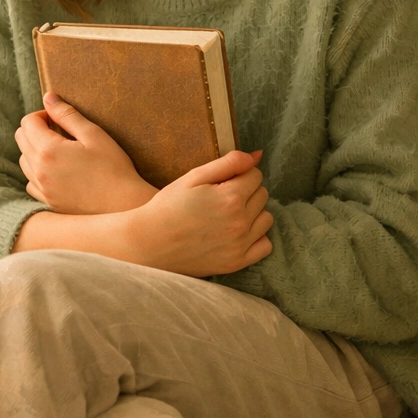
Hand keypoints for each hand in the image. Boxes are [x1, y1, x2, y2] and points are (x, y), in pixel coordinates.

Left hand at [14, 92, 156, 214]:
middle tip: (59, 131)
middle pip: (21, 139)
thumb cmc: (113, 168)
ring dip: (34, 150)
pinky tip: (56, 171)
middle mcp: (39, 171)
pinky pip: (31, 183)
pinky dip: (37, 172)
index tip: (57, 118)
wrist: (124, 206)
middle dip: (35, 129)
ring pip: (23, 161)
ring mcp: (42, 189)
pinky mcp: (48, 202)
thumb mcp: (93, 134)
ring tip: (59, 150)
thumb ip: (67, 114)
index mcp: (48, 150)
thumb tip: (48, 98)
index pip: (28, 122)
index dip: (42, 114)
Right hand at [123, 149, 273, 275]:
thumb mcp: (193, 177)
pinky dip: (256, 236)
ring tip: (229, 212)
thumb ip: (228, 163)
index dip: (240, 173)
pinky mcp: (237, 262)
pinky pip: (265, 245)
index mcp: (230, 197)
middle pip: (262, 195)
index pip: (255, 175)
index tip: (224, 179)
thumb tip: (256, 155)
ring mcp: (240, 244)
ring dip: (254, 212)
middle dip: (247, 190)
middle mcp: (240, 221)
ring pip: (266, 219)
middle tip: (222, 195)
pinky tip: (237, 231)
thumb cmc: (169, 206)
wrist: (150, 242)